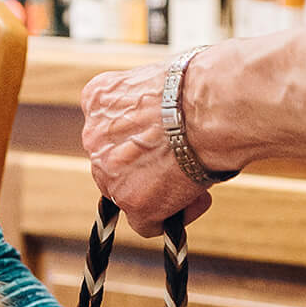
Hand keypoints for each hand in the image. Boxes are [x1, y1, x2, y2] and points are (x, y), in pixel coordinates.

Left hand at [80, 65, 213, 237]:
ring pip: (128, 194)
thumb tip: (170, 119)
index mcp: (98, 98)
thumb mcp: (160, 82)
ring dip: (160, 191)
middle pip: (115, 164)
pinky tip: (197, 198)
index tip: (162, 137)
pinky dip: (172, 217)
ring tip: (195, 177)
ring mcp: (108, 173)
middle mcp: (94, 137)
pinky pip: (146, 224)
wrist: (211, 104)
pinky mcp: (132, 202)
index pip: (108, 128)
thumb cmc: (202, 84)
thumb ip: (151, 104)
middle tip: (181, 160)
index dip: (138, 136)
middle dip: (146, 166)